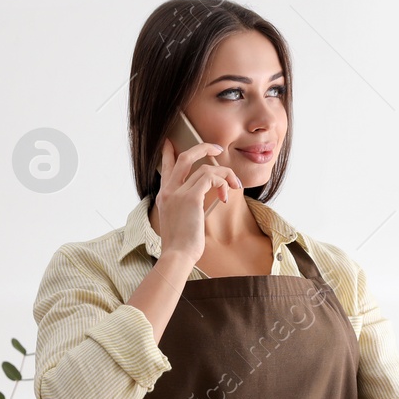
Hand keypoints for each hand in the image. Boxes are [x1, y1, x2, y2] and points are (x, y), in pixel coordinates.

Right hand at [154, 136, 244, 261]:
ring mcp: (178, 192)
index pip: (166, 167)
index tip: (170, 142)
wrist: (177, 256)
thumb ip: (186, 208)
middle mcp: (168, 190)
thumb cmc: (181, 245)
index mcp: (164, 196)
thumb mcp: (179, 222)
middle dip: (203, 148)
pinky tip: (226, 196)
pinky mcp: (190, 197)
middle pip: (184, 157)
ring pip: (204, 168)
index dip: (169, 152)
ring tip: (234, 185)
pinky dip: (222, 183)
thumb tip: (202, 202)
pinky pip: (210, 178)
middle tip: (216, 149)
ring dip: (224, 174)